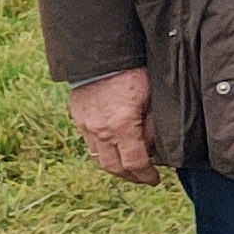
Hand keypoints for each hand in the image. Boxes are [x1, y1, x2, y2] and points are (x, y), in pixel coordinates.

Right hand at [69, 69, 158, 185]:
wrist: (100, 54)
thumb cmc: (132, 72)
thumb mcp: (152, 98)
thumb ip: (153, 126)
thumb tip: (155, 147)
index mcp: (121, 127)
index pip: (134, 163)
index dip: (146, 175)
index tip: (154, 180)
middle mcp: (100, 131)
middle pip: (114, 167)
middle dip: (131, 176)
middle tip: (143, 178)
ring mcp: (86, 125)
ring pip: (99, 158)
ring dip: (115, 166)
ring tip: (129, 166)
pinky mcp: (78, 118)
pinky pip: (89, 144)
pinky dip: (103, 151)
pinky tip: (114, 148)